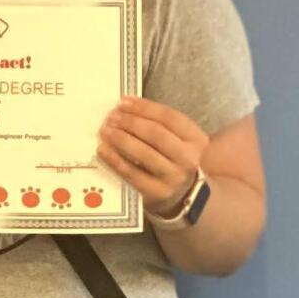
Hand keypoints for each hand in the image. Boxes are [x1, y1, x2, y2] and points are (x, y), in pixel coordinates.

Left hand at [97, 97, 206, 218]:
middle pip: (156, 133)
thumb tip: (126, 105)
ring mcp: (173, 177)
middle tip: (112, 117)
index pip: (169, 117)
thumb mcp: (178, 140)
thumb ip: (158, 123)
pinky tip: (103, 150)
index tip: (124, 102)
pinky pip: (131, 173)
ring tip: (106, 130)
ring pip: (143, 153)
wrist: (182, 195)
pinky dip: (114, 160)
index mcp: (195, 139)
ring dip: (121, 138)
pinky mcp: (156, 192)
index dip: (144, 107)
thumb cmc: (174, 160)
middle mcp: (188, 158)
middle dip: (130, 122)